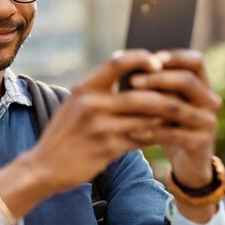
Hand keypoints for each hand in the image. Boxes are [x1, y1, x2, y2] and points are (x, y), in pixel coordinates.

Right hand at [0, 49, 169, 217]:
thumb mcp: (75, 102)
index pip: (118, 62)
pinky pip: (141, 138)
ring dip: (164, 117)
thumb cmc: (65, 131)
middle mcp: (91, 104)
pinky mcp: (107, 148)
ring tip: (177, 114)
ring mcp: (100, 127)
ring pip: (146, 118)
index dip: (142, 59)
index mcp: (84, 87)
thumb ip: (100, 89)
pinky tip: (164, 133)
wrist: (44, 165)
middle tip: (180, 95)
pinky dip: (156, 135)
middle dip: (165, 95)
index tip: (159, 63)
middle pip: (140, 94)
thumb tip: (134, 73)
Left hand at [129, 50, 221, 187]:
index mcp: (203, 86)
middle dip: (157, 78)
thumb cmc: (169, 124)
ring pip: (177, 107)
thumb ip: (156, 85)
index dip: (175, 56)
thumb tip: (130, 67)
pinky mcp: (200, 143)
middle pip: (186, 81)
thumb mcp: (165, 101)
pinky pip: (171, 133)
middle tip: (132, 80)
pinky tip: (131, 129)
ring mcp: (208, 123)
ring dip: (149, 102)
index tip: (152, 57)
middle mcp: (210, 101)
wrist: (186, 160)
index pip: (196, 62)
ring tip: (127, 100)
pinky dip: (149, 130)